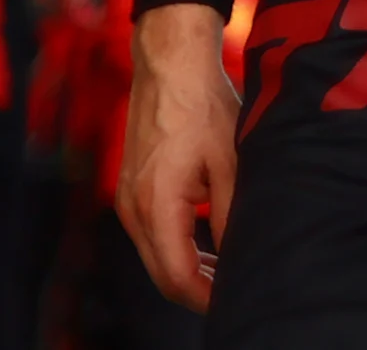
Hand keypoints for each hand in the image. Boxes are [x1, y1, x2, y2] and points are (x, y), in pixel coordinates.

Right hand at [118, 3, 236, 312]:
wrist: (170, 67)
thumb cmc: (202, 106)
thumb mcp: (229, 162)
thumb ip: (230, 215)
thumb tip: (238, 256)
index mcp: (157, 204)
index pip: (176, 274)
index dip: (205, 296)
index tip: (233, 300)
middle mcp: (133, 208)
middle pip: (161, 274)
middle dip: (196, 290)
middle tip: (234, 290)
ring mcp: (128, 199)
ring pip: (154, 256)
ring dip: (186, 269)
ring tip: (226, 271)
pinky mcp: (131, 189)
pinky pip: (150, 234)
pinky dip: (175, 248)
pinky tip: (206, 246)